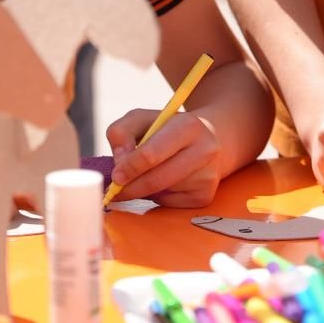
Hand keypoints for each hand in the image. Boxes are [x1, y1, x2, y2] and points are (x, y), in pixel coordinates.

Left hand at [107, 108, 222, 206]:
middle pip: (156, 180)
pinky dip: (158, 196)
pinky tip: (164, 181)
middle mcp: (204, 150)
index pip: (151, 154)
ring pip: (161, 193)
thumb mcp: (141, 119)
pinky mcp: (205, 195)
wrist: (208, 139)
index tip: (115, 176)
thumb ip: (121, 132)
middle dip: (131, 187)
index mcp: (188, 126)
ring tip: (145, 174)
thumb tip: (120, 163)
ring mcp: (207, 176)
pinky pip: (169, 203)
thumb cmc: (167, 128)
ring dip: (144, 190)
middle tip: (115, 190)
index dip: (129, 168)